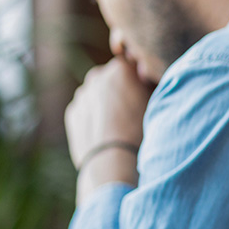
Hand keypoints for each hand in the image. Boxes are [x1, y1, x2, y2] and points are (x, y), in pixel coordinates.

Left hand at [65, 57, 153, 203]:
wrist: (113, 161)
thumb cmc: (141, 130)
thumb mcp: (156, 102)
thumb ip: (150, 84)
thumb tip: (147, 79)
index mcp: (120, 68)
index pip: (133, 67)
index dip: (141, 81)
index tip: (147, 95)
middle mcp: (98, 76)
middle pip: (113, 79)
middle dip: (121, 90)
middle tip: (133, 111)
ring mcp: (82, 95)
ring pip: (97, 95)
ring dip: (106, 103)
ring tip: (120, 125)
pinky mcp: (72, 113)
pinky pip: (86, 110)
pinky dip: (94, 117)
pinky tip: (107, 133)